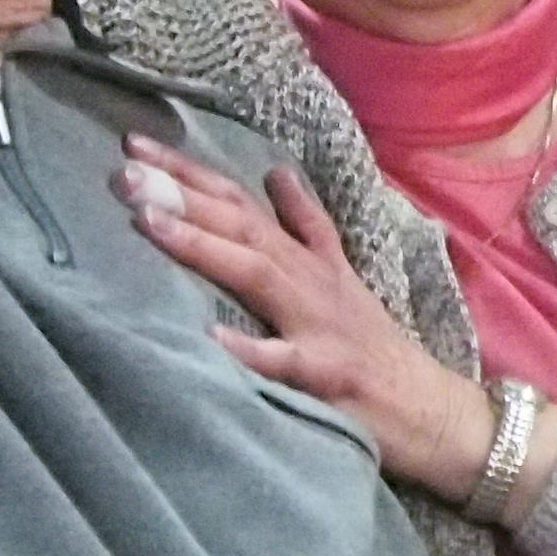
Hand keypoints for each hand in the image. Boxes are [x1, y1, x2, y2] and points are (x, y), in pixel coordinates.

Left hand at [119, 144, 500, 503]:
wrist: (432, 410)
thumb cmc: (374, 347)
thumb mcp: (340, 275)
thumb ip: (306, 226)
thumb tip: (276, 173)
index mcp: (305, 259)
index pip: (240, 203)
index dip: (189, 172)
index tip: (133, 145)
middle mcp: (309, 280)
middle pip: (241, 225)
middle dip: (181, 193)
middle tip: (124, 170)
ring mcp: (319, 324)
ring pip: (257, 274)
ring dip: (202, 244)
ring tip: (148, 220)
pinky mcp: (329, 373)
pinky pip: (285, 361)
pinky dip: (249, 348)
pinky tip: (210, 337)